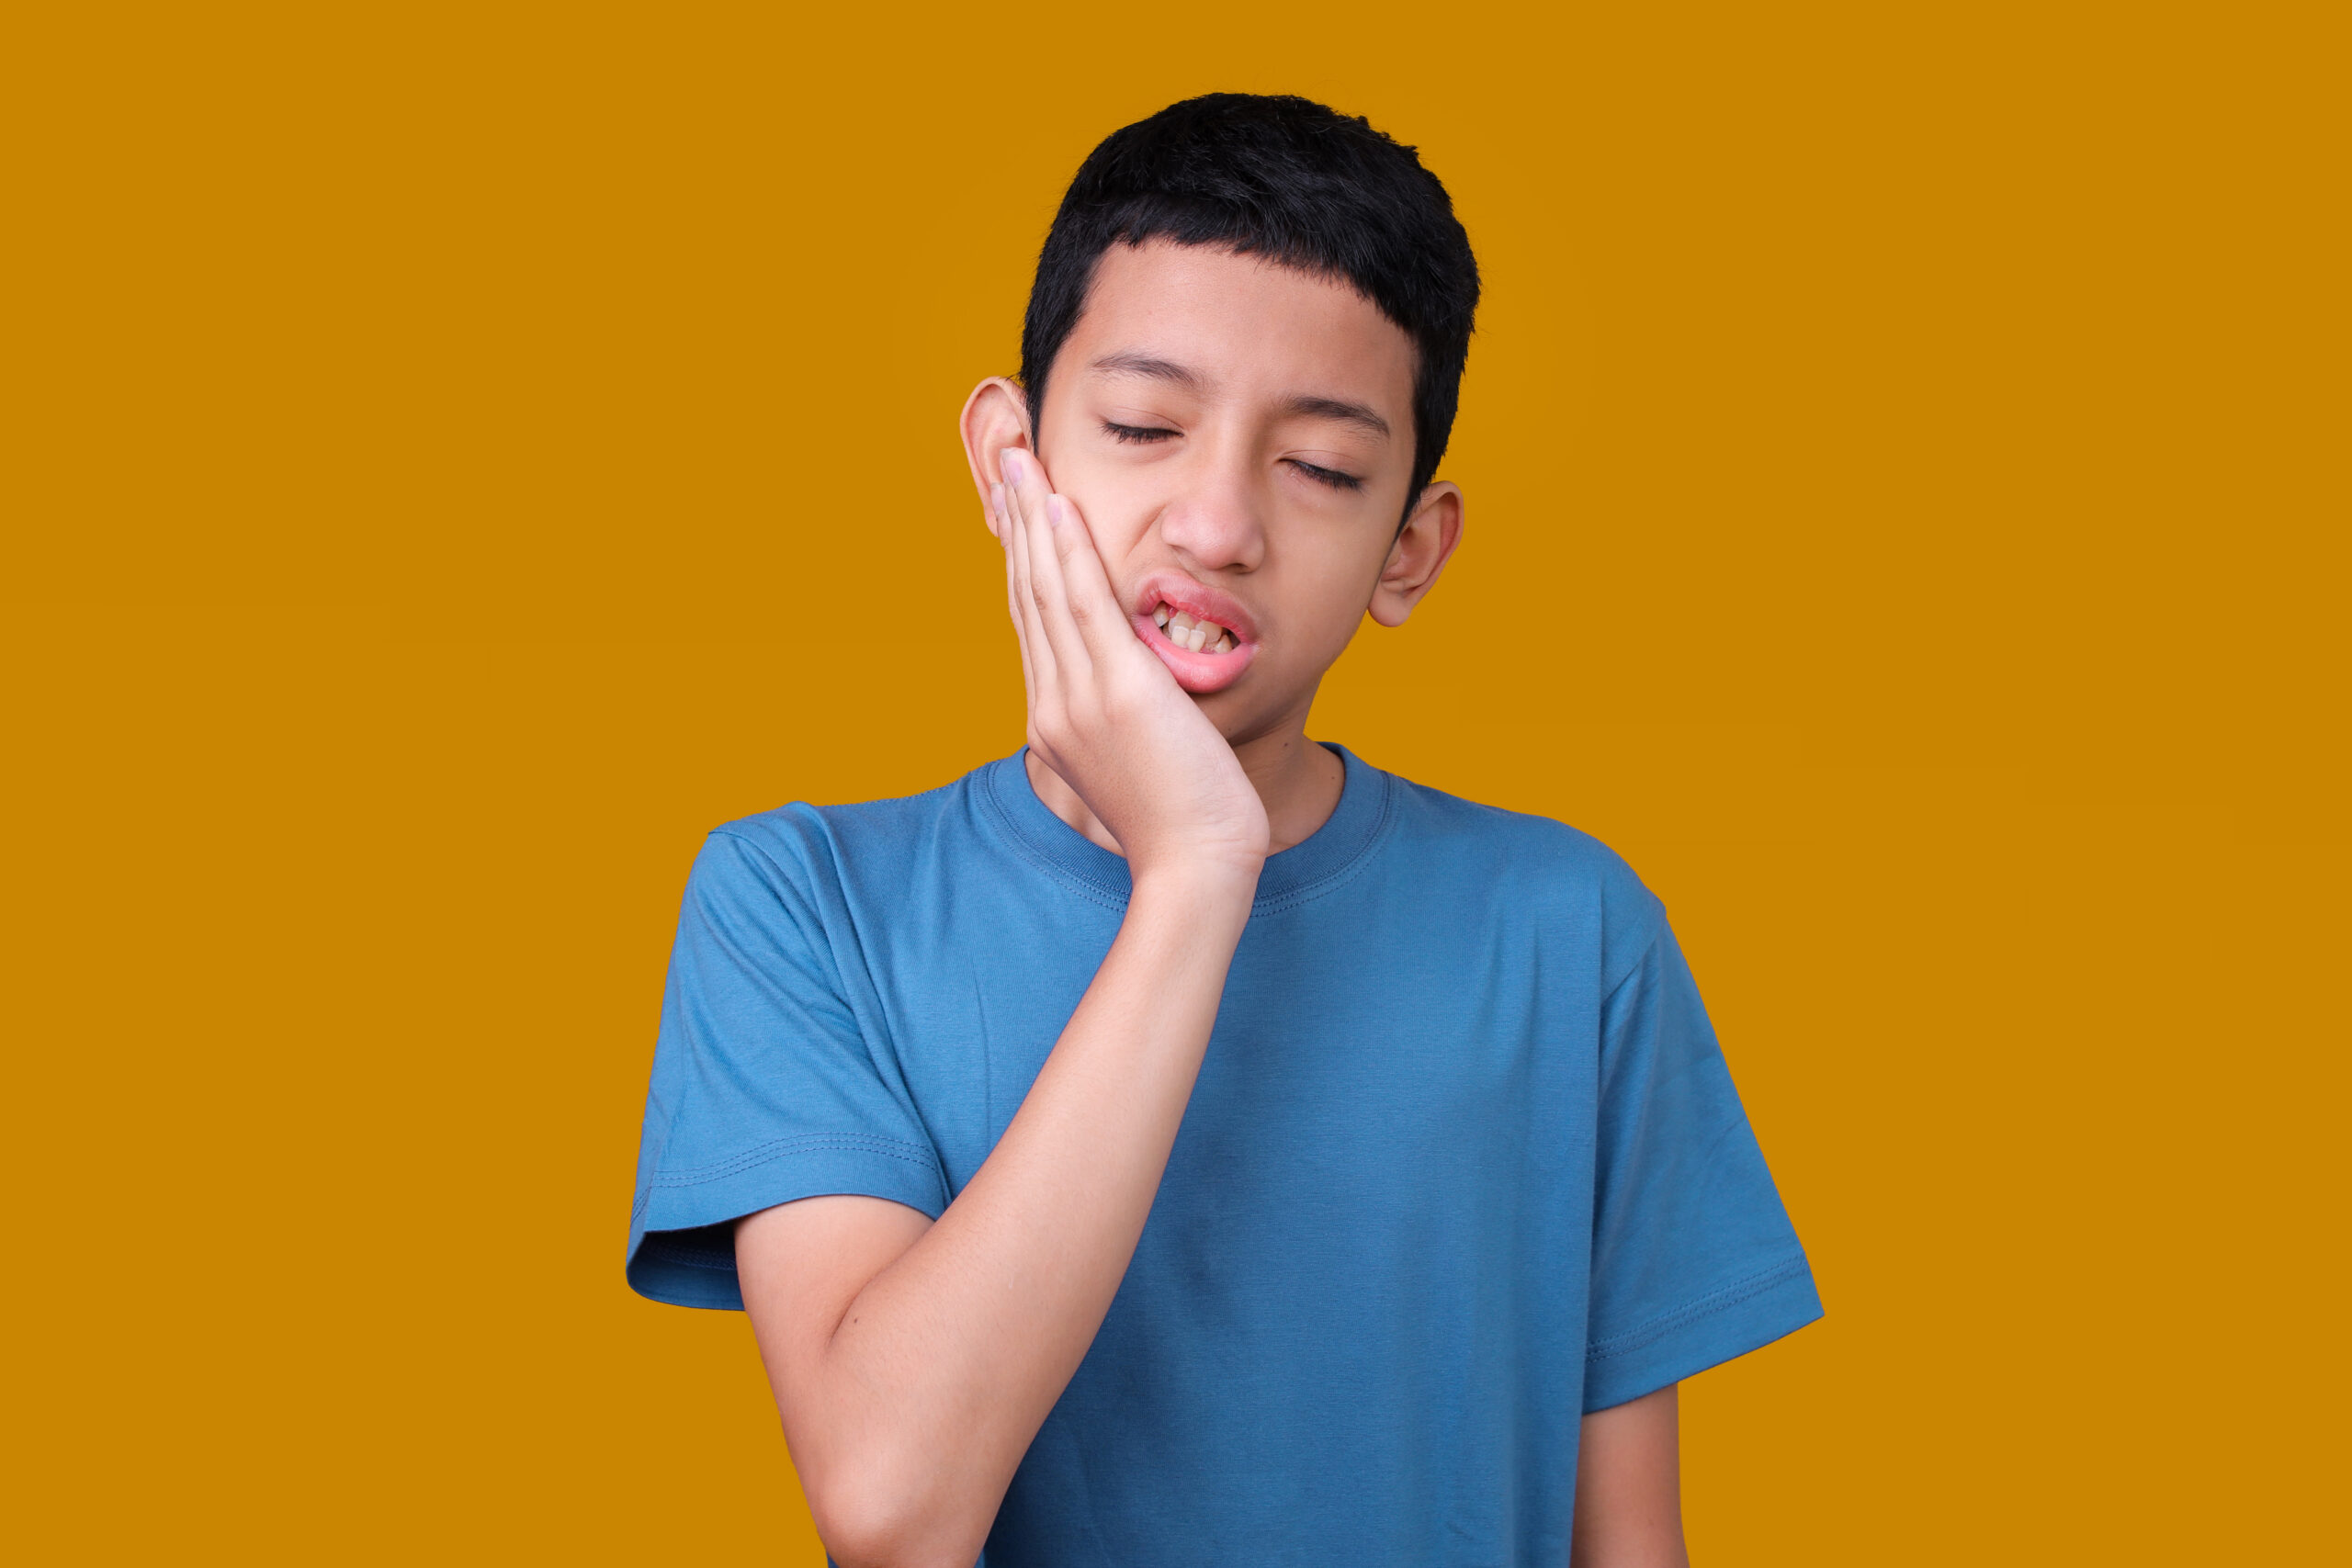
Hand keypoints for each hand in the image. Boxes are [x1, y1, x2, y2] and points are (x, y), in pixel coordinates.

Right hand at [990, 449, 1268, 880]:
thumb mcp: (1140, 762)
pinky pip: (1084, 603)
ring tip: (1022, 460)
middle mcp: (1053, 704)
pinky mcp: (1117, 691)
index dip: (1022, 560)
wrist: (1196, 866)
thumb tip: (1134, 697)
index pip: (1032, 622)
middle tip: (1006, 461)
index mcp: (1054, 721)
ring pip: (1046, 589)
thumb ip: (1124, 722)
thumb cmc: (1184, 824)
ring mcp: (1078, 697)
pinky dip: (1069, 550)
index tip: (1017, 510)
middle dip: (1017, 524)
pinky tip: (1060, 505)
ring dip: (1033, 518)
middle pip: (1027, 594)